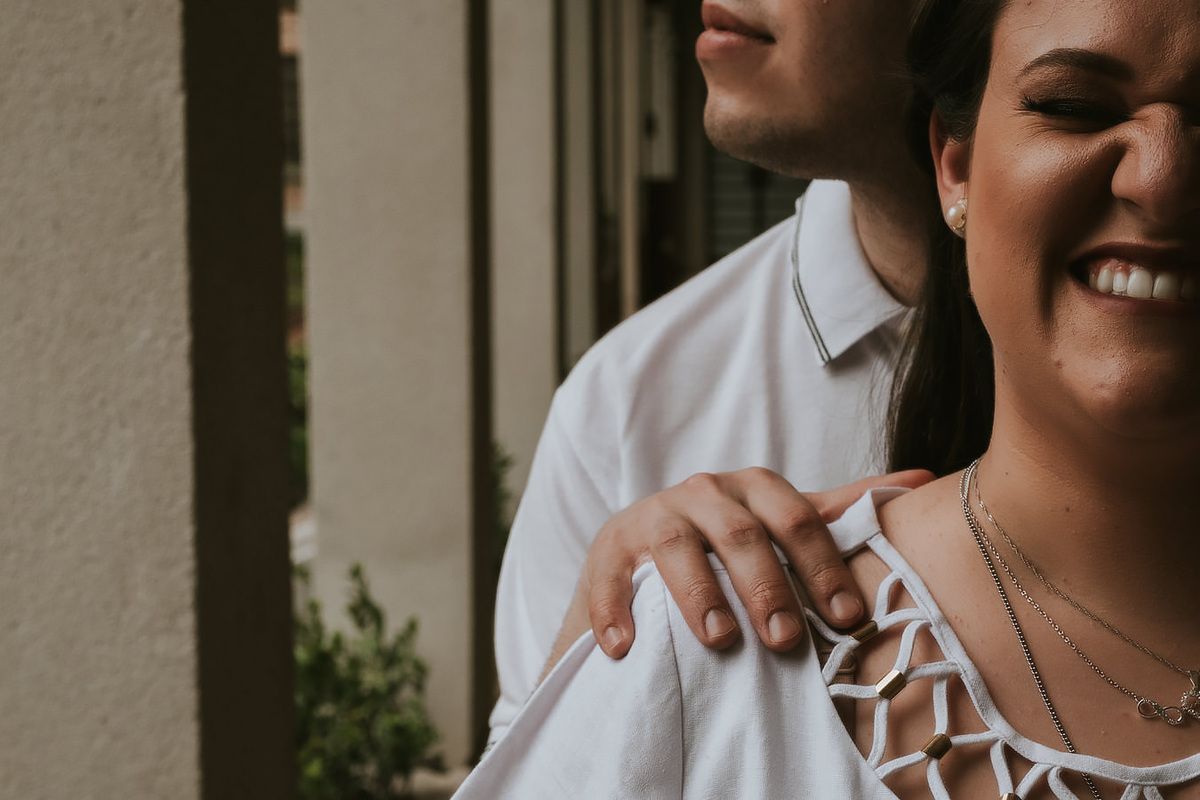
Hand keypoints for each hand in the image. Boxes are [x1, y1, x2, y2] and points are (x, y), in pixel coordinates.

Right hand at [563, 468, 933, 662]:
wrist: (644, 554)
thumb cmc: (726, 545)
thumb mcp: (781, 525)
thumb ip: (841, 509)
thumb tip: (925, 478)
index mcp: (753, 489)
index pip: (798, 518)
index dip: (823, 565)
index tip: (847, 619)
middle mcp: (703, 493)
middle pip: (741, 532)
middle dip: (767, 585)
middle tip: (787, 639)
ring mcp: (652, 517)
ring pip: (677, 546)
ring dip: (700, 593)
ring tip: (721, 639)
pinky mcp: (607, 548)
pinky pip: (609, 574)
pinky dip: (615, 608)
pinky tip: (626, 646)